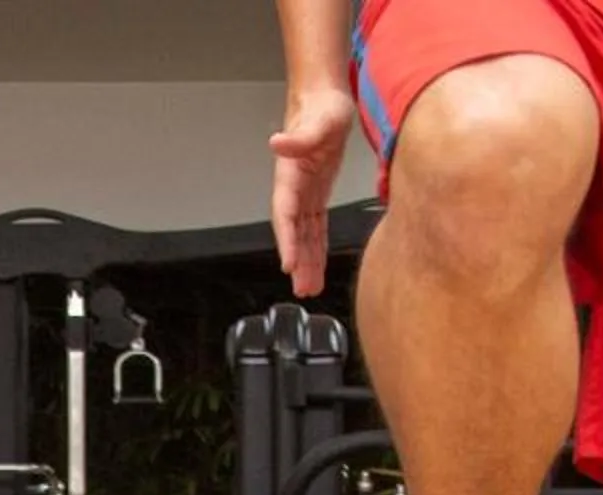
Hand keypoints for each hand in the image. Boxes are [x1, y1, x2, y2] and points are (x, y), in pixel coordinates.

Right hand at [270, 87, 357, 297]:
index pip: (285, 213)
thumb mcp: (318, 119)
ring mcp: (306, 192)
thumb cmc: (322, 106)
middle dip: (298, 261)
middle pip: (294, 232)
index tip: (288, 264)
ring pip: (305, 234)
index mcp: (291, 174)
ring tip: (311, 288)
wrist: (324, 97)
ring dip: (307, 261)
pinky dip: (317, 247)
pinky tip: (319, 266)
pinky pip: (316, 226)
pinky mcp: (318, 192)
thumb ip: (300, 136)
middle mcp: (295, 188)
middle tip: (303, 288)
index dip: (286, 240)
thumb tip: (277, 143)